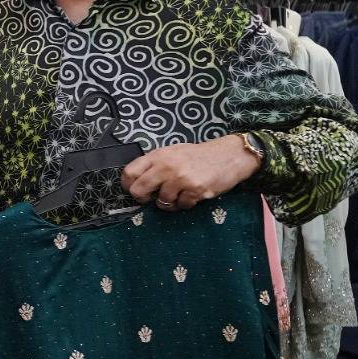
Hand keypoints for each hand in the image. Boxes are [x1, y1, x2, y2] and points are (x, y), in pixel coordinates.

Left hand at [122, 135, 260, 210]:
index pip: (130, 172)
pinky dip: (186, 204)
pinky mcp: (195, 190)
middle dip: (143, 198)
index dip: (127, 185)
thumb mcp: (174, 152)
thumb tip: (137, 181)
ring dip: (169, 202)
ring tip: (179, 193)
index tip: (133, 189)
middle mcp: (167, 166)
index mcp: (159, 155)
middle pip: (139, 190)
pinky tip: (193, 194)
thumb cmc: (199, 155)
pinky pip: (181, 206)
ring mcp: (181, 179)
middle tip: (151, 198)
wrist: (229, 155)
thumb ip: (156, 164)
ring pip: (161, 202)